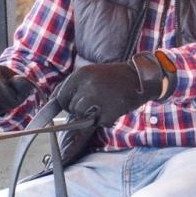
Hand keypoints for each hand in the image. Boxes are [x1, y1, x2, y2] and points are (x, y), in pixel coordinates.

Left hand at [51, 52, 171, 127]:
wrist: (140, 77)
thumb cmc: (113, 78)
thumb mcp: (91, 74)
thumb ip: (75, 86)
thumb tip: (55, 101)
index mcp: (81, 74)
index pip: (61, 96)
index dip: (66, 104)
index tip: (72, 106)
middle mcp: (88, 84)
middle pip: (72, 108)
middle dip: (81, 110)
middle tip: (94, 104)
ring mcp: (100, 97)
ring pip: (83, 116)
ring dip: (92, 116)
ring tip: (104, 106)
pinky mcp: (111, 109)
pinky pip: (100, 122)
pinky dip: (107, 119)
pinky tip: (114, 108)